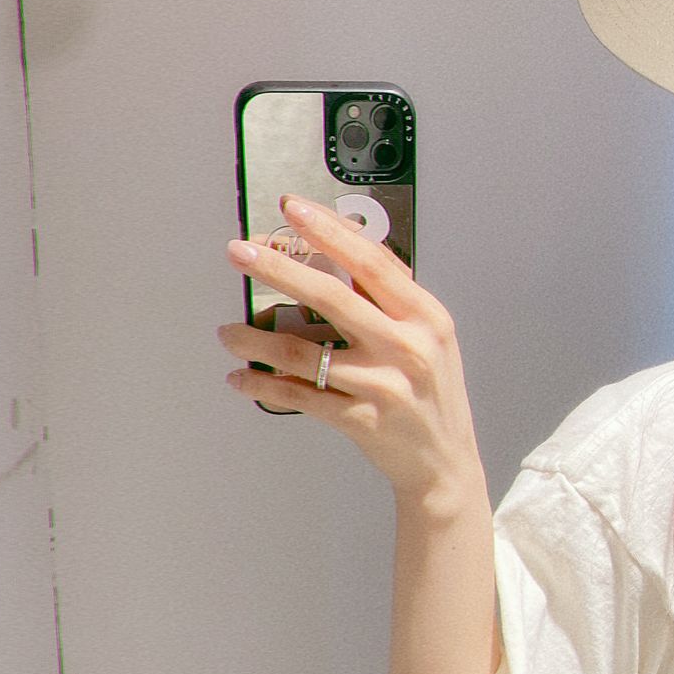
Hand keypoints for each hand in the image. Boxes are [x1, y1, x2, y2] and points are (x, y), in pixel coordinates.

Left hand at [218, 198, 485, 508]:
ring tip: (227, 332)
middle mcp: (407, 346)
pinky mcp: (363, 420)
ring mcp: (385, 385)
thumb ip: (391, 298)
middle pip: (332, 296)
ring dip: (255, 339)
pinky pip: (301, 396)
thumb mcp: (429, 337)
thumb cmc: (431, 396)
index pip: (371, 262)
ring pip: (304, 351)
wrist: (446, 463)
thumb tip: (342, 247)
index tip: (293, 209)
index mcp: (425, 316)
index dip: (329, 231)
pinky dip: (264, 385)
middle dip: (279, 267)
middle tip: (240, 252)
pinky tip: (241, 377)